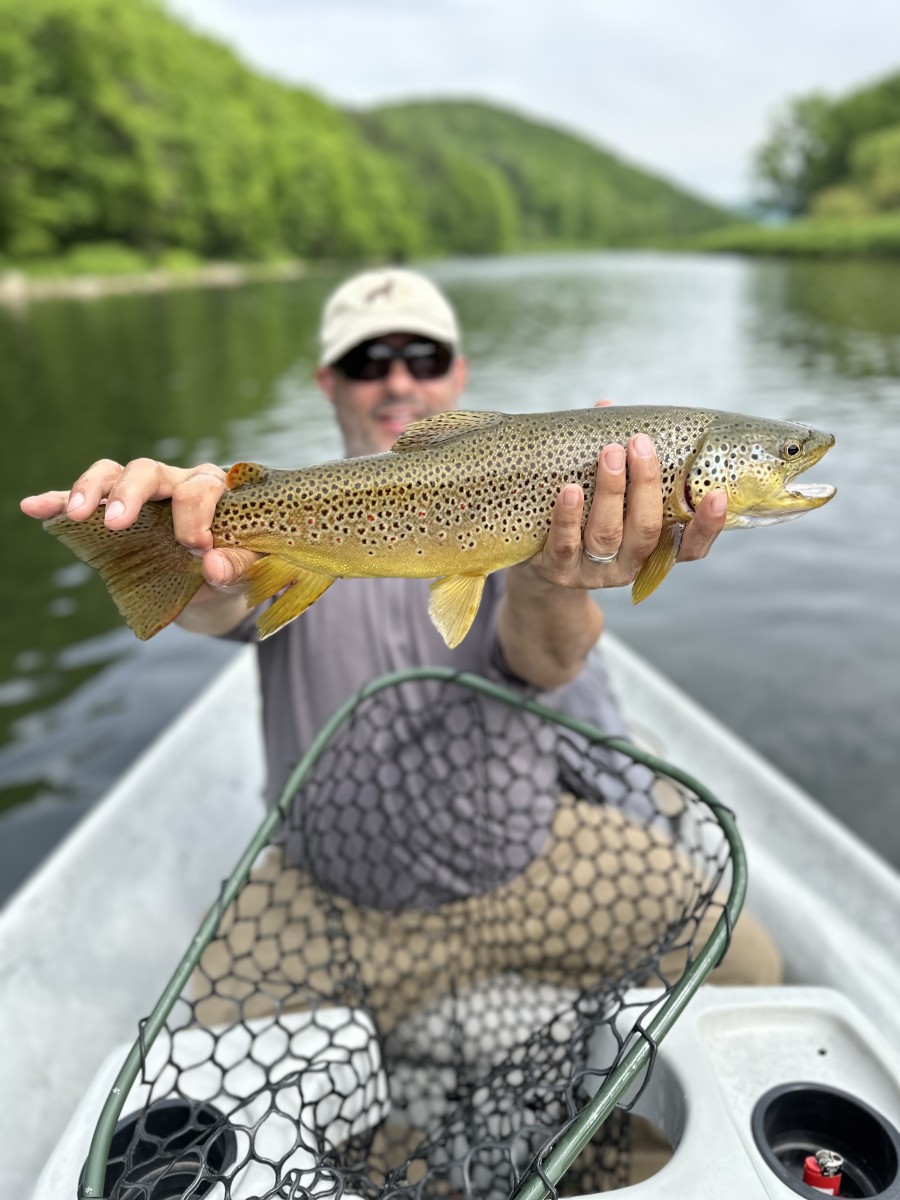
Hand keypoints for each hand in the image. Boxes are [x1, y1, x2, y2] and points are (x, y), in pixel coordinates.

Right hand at [20, 457, 260, 593]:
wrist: (217, 583)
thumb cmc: (236, 565)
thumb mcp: (248, 569)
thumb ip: (237, 565)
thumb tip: (213, 565)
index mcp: (213, 487)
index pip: (198, 488)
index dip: (196, 518)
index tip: (198, 549)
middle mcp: (176, 480)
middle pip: (148, 470)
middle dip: (130, 494)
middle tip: (117, 523)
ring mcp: (144, 495)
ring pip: (113, 474)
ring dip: (92, 490)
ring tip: (76, 514)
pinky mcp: (117, 513)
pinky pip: (85, 501)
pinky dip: (59, 500)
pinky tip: (34, 506)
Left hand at [524, 435, 726, 589]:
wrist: (540, 568)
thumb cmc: (584, 520)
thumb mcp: (608, 497)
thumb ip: (617, 457)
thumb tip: (607, 406)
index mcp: (652, 549)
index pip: (690, 546)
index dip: (707, 525)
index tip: (718, 495)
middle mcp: (628, 565)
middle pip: (646, 530)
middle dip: (646, 485)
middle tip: (640, 444)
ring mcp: (594, 572)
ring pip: (607, 534)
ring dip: (611, 491)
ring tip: (609, 453)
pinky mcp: (559, 571)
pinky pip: (565, 545)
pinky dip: (569, 517)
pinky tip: (570, 490)